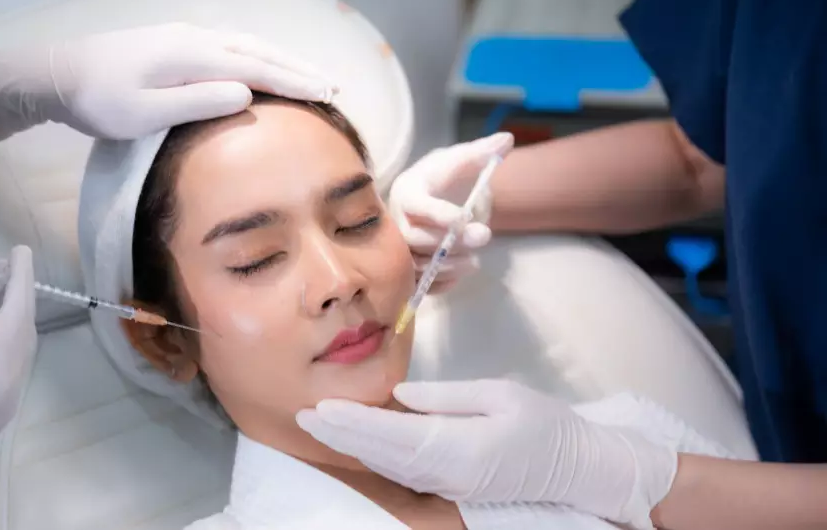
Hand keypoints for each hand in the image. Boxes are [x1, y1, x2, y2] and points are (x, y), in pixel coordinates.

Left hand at [0, 22, 336, 140]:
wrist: (56, 72)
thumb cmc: (98, 101)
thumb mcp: (144, 112)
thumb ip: (196, 103)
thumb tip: (246, 93)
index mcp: (193, 56)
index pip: (258, 68)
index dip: (295, 82)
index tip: (328, 94)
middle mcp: (196, 39)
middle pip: (260, 50)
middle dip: (299, 68)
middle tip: (333, 85)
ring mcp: (185, 36)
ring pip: (247, 43)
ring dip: (282, 59)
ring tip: (309, 76)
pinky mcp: (175, 42)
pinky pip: (231, 44)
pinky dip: (259, 55)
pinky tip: (263, 66)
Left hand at [296, 379, 676, 529]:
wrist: (576, 466)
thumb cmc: (544, 423)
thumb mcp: (501, 396)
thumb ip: (449, 397)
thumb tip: (401, 396)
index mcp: (462, 448)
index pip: (396, 435)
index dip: (356, 423)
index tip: (323, 408)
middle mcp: (448, 472)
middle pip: (383, 455)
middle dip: (341, 435)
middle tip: (303, 415)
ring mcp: (448, 484)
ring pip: (388, 466)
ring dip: (351, 446)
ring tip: (319, 425)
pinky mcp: (450, 485)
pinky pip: (403, 471)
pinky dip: (373, 456)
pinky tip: (355, 441)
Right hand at [388, 133, 512, 293]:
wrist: (431, 194)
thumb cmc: (445, 176)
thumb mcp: (462, 159)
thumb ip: (482, 152)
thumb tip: (507, 140)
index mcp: (407, 191)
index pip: (417, 205)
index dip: (439, 214)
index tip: (465, 218)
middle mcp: (396, 220)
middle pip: (414, 238)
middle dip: (448, 243)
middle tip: (483, 237)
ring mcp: (400, 246)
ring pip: (415, 265)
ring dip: (446, 267)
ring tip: (474, 262)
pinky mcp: (408, 267)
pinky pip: (418, 284)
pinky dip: (439, 284)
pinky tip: (461, 274)